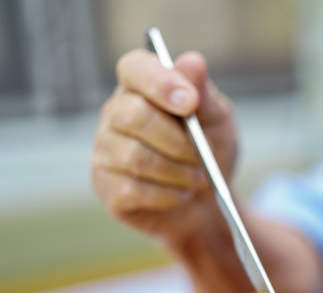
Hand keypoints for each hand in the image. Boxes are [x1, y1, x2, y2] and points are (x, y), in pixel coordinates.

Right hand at [91, 49, 237, 247]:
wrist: (208, 201)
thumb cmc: (209, 152)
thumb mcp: (217, 121)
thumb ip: (203, 94)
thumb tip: (193, 61)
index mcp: (141, 86)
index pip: (134, 68)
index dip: (160, 83)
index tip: (190, 102)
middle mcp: (116, 113)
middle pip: (133, 116)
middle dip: (178, 142)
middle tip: (202, 156)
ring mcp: (105, 149)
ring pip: (134, 157)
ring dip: (178, 172)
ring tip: (197, 178)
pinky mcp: (106, 185)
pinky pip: (132, 190)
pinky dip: (167, 195)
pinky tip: (180, 194)